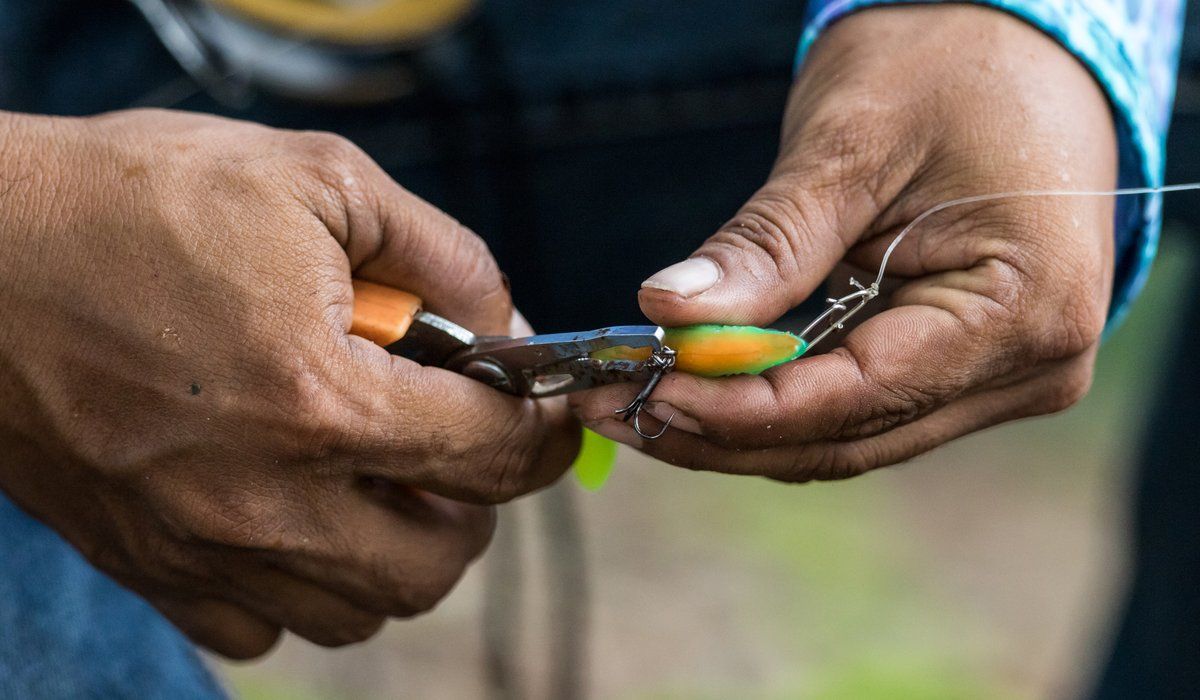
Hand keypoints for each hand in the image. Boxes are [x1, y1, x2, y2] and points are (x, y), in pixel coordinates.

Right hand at [0, 109, 576, 657]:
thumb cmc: (132, 202)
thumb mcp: (315, 181)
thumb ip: (440, 254)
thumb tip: (507, 322)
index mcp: (319, 400)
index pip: (491, 455)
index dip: (541, 431)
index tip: (542, 410)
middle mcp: (263, 501)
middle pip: (438, 563)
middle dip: (473, 502)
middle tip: (451, 440)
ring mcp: (198, 548)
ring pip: (358, 611)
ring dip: (393, 546)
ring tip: (371, 472)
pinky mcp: (145, 566)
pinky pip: (260, 629)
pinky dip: (300, 584)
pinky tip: (289, 508)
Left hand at [573, 6, 1113, 478]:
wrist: (1018, 48)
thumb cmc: (952, 67)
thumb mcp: (850, 145)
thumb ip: (767, 245)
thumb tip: (668, 314)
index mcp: (1024, 310)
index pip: (859, 396)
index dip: (740, 410)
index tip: (643, 396)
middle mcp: (1029, 367)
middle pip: (849, 436)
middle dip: (724, 431)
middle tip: (616, 411)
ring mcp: (1003, 376)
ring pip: (848, 434)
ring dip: (742, 426)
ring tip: (640, 401)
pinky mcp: (965, 366)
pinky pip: (859, 404)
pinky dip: (780, 400)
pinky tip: (704, 385)